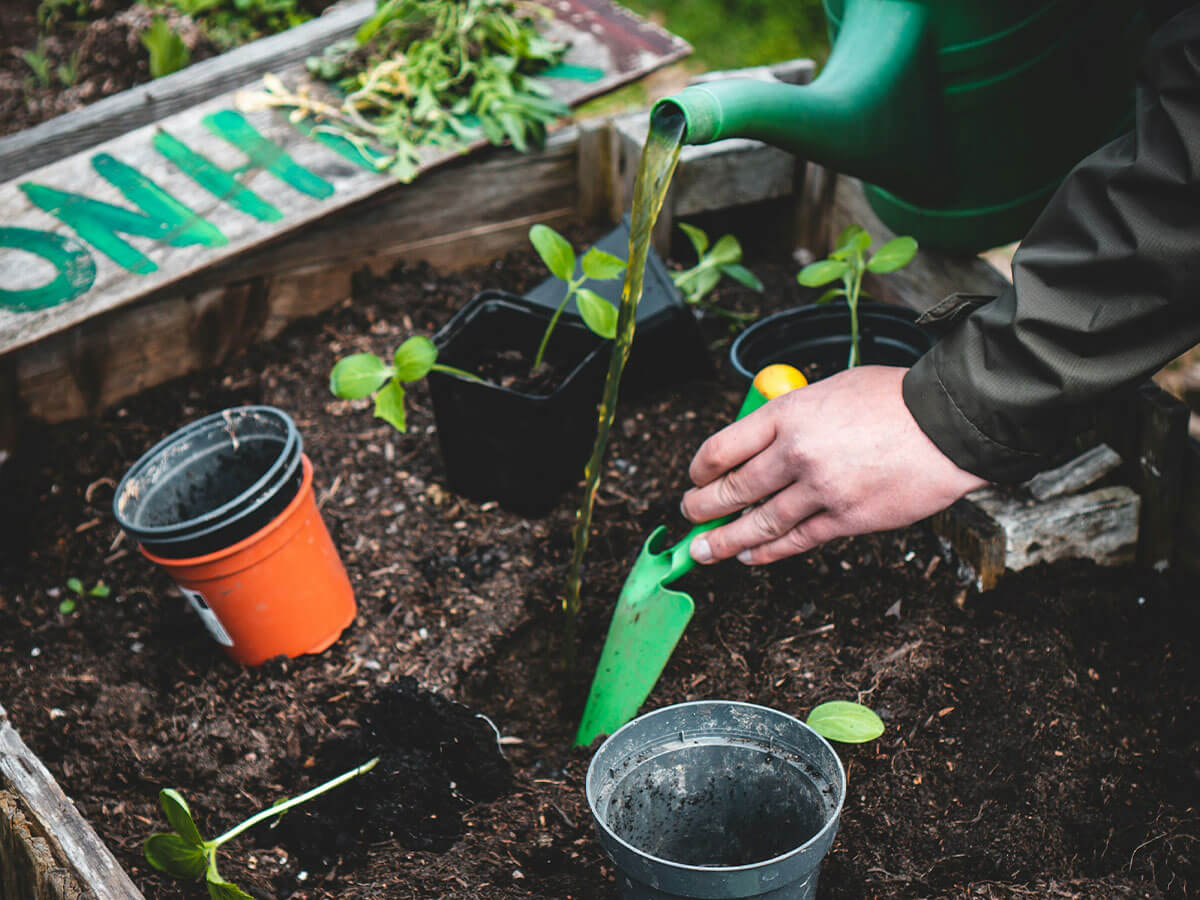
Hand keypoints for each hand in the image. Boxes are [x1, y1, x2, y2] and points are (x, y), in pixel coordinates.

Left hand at [681, 366, 987, 563]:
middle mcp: (796, 453)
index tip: (694, 476)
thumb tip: (764, 440)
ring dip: (724, 540)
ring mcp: (820, 490)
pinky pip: (796, 541)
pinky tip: (750, 556)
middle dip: (702, 507)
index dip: (700, 468)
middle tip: (688, 515)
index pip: (723, 446)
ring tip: (703, 550)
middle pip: (733, 489)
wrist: (949, 424)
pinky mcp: (846, 519)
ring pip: (758, 523)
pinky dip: (768, 552)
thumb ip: (793, 415)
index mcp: (788, 414)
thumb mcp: (830, 389)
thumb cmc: (894, 400)